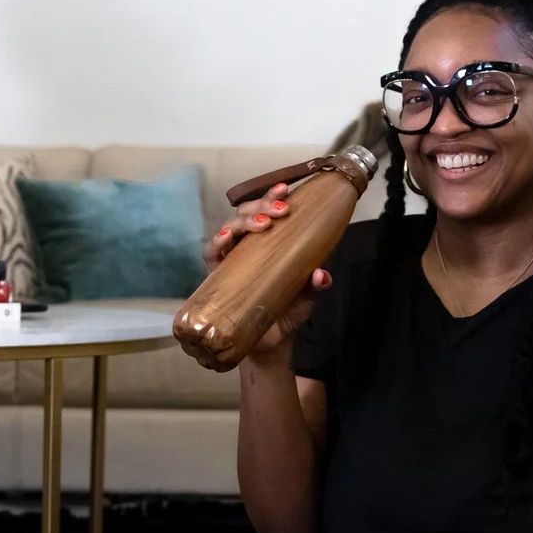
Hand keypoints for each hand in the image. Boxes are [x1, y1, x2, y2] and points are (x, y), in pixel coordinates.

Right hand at [201, 181, 331, 362]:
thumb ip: (316, 283)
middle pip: (247, 213)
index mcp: (268, 242)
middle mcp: (247, 246)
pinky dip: (217, 243)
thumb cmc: (286, 311)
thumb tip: (320, 274)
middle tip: (281, 209)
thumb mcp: (308, 296)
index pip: (266, 211)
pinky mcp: (217, 276)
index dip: (272, 196)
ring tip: (263, 224)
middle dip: (262, 205)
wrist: (270, 343)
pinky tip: (226, 238)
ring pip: (230, 227)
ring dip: (245, 221)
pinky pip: (211, 254)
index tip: (286, 189)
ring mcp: (231, 259)